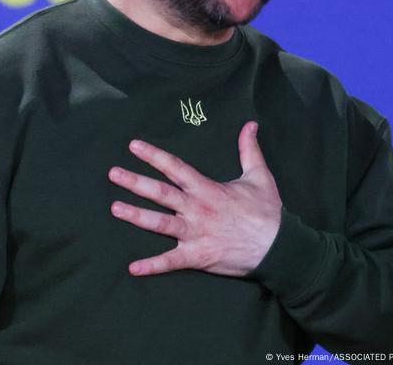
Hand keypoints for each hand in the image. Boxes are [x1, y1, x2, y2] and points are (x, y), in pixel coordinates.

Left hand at [107, 121, 281, 276]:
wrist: (279, 248)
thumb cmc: (268, 212)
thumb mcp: (259, 177)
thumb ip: (249, 150)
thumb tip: (250, 124)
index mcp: (207, 189)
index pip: (175, 167)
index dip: (154, 156)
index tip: (134, 146)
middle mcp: (196, 209)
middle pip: (160, 193)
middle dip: (134, 182)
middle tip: (112, 173)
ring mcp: (194, 234)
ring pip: (159, 224)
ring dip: (135, 216)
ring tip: (114, 208)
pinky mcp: (197, 256)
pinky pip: (170, 262)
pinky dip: (152, 266)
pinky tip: (133, 268)